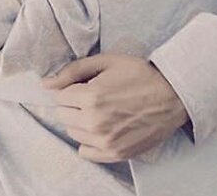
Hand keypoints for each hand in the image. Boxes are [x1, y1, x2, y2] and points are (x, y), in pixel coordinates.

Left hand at [40, 52, 189, 162]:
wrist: (171, 96)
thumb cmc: (140, 74)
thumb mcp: (107, 61)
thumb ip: (73, 71)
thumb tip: (45, 84)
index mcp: (91, 96)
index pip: (60, 97)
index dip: (72, 89)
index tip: (87, 85)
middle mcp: (94, 122)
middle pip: (63, 115)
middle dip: (74, 104)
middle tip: (95, 96)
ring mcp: (104, 141)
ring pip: (74, 133)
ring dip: (82, 121)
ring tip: (103, 110)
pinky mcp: (115, 154)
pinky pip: (85, 152)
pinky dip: (89, 140)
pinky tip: (104, 127)